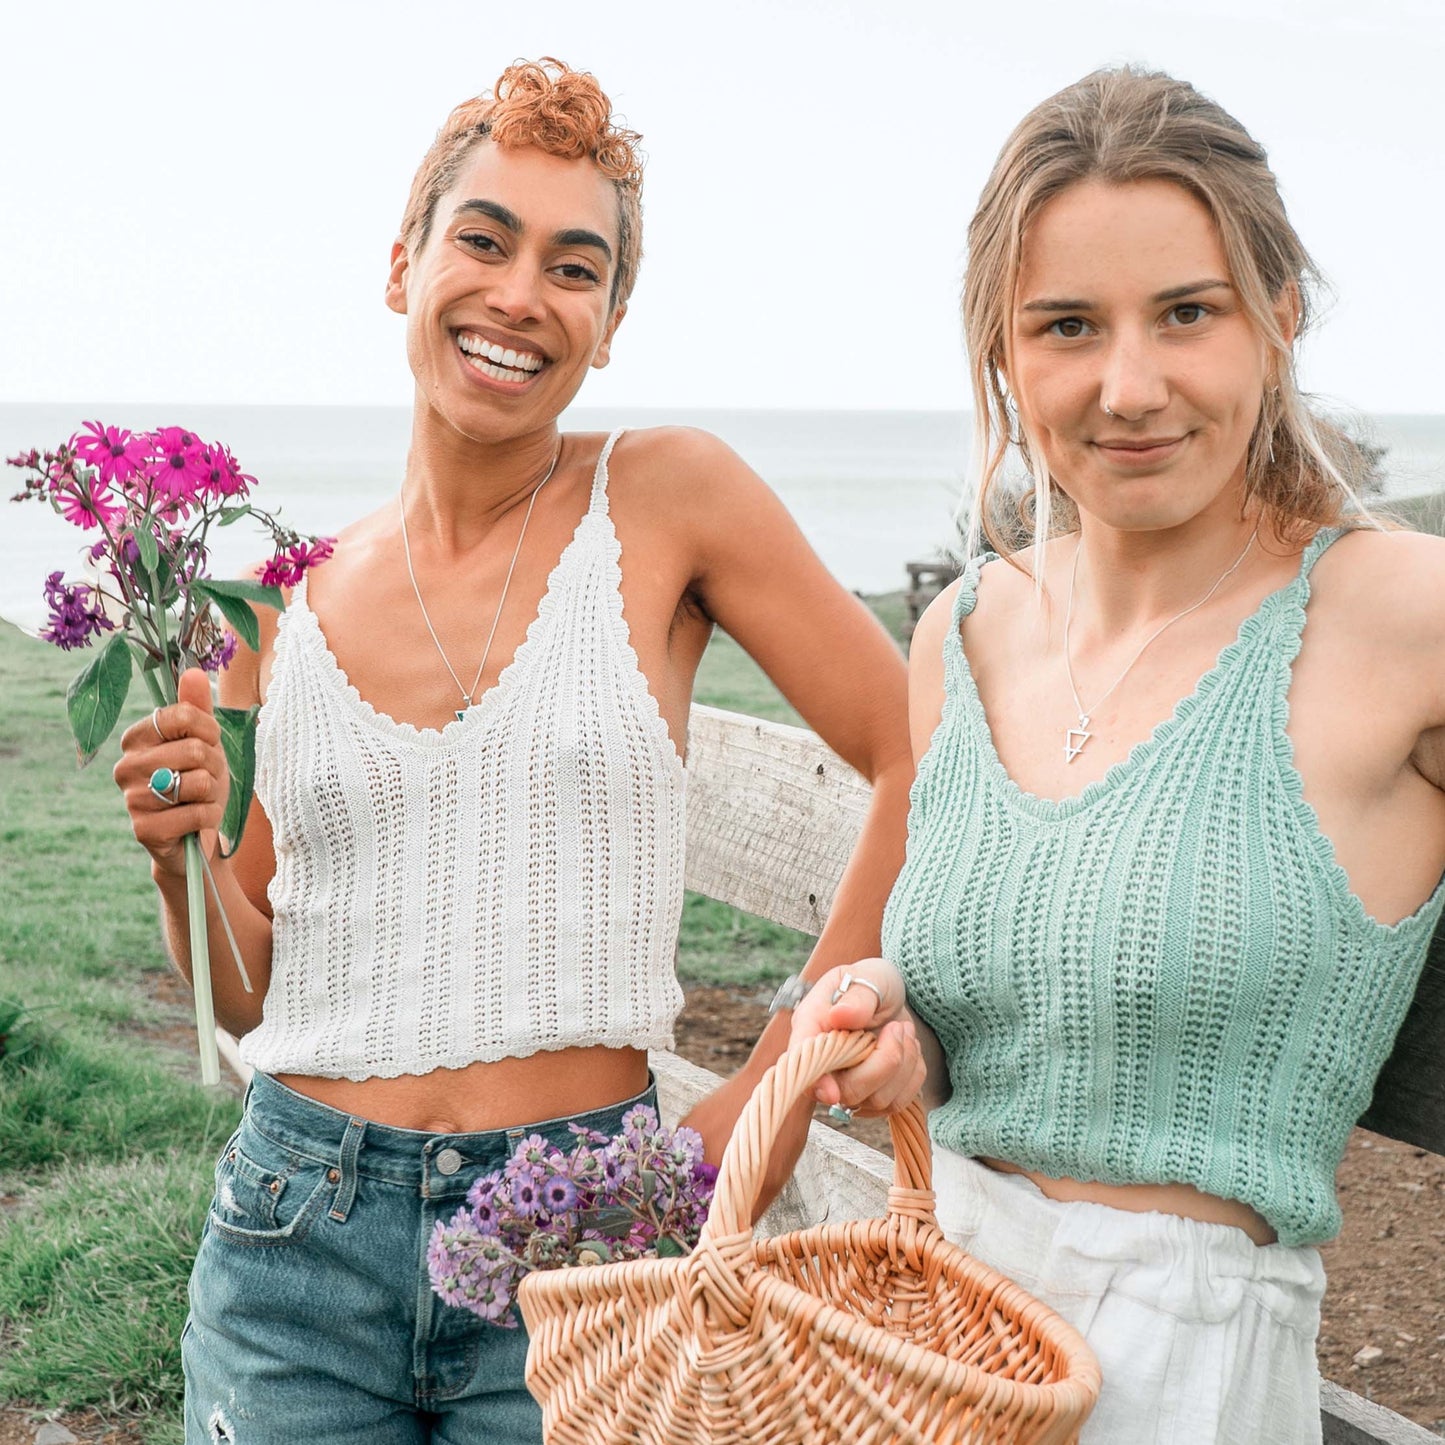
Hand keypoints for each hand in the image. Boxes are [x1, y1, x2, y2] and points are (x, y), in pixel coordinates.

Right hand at [113, 668, 229, 876]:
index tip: (209, 744)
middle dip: (215, 766)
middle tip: (207, 779)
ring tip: (200, 799)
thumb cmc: (199, 782)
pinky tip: (197, 822)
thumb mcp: (204, 742)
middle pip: (194, 749)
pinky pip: (196, 813)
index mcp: (136, 738)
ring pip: (197, 781)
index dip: (209, 730)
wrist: (196, 834)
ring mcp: (131, 799)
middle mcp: (125, 766)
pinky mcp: (143, 829)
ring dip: (212, 793)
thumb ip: (196, 708)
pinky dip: (208, 816)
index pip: (181, 714)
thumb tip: (192, 670)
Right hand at [788, 959, 925, 1118]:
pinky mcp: (874, 1097)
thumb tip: (841, 1016)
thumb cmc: (872, 982)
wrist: (892, 997)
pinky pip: (899, 1102)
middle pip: (850, 1091)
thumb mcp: (869, 976)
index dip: (815, 1082)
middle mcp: (825, 1064)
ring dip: (903, 1062)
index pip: (804, 1064)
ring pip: (879, 1100)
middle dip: (885, 1061)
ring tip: (902, 1030)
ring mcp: (849, 1085)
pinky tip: (906, 1047)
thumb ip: (857, 996)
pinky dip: (913, 1073)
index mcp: (812, 1028)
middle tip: (896, 1027)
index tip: (831, 1092)